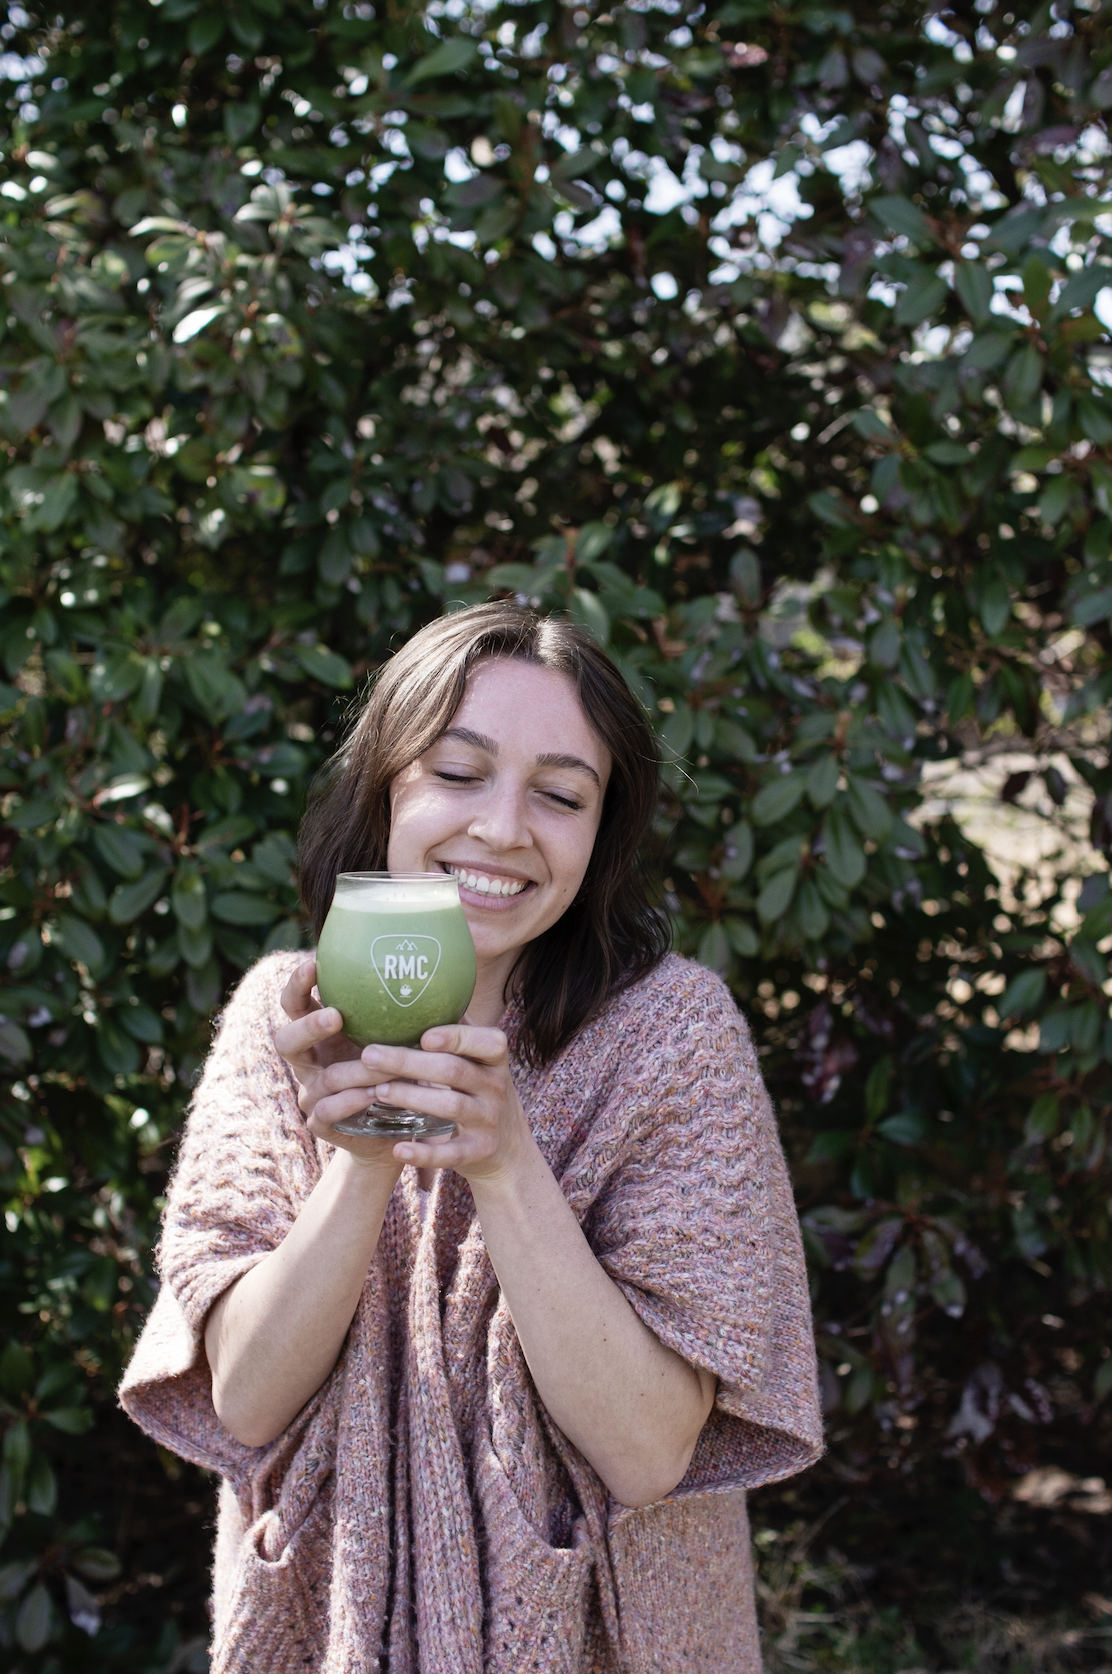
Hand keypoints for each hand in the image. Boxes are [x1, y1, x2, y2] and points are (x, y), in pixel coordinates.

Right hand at [275, 957, 404, 1168]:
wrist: (395, 1127)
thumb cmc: (398, 1071)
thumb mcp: (399, 1040)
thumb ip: (407, 1014)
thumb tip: (442, 974)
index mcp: (320, 1034)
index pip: (296, 1004)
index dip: (297, 985)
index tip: (313, 964)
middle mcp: (309, 1062)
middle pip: (286, 1041)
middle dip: (308, 1026)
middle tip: (335, 1015)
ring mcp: (313, 1094)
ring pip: (323, 1078)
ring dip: (353, 1068)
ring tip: (376, 1058)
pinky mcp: (322, 1124)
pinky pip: (330, 1110)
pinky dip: (353, 1100)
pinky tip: (374, 1092)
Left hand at [364, 1022, 533, 1182]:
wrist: (509, 1152)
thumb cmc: (481, 1093)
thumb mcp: (481, 1063)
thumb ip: (459, 1031)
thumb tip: (424, 983)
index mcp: (494, 1061)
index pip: (487, 1042)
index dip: (457, 1037)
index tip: (423, 1036)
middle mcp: (496, 1088)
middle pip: (454, 1071)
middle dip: (410, 1063)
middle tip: (369, 1054)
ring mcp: (489, 1122)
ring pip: (450, 1108)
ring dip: (411, 1098)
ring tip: (377, 1091)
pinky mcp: (479, 1152)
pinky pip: (452, 1154)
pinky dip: (424, 1154)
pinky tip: (397, 1149)